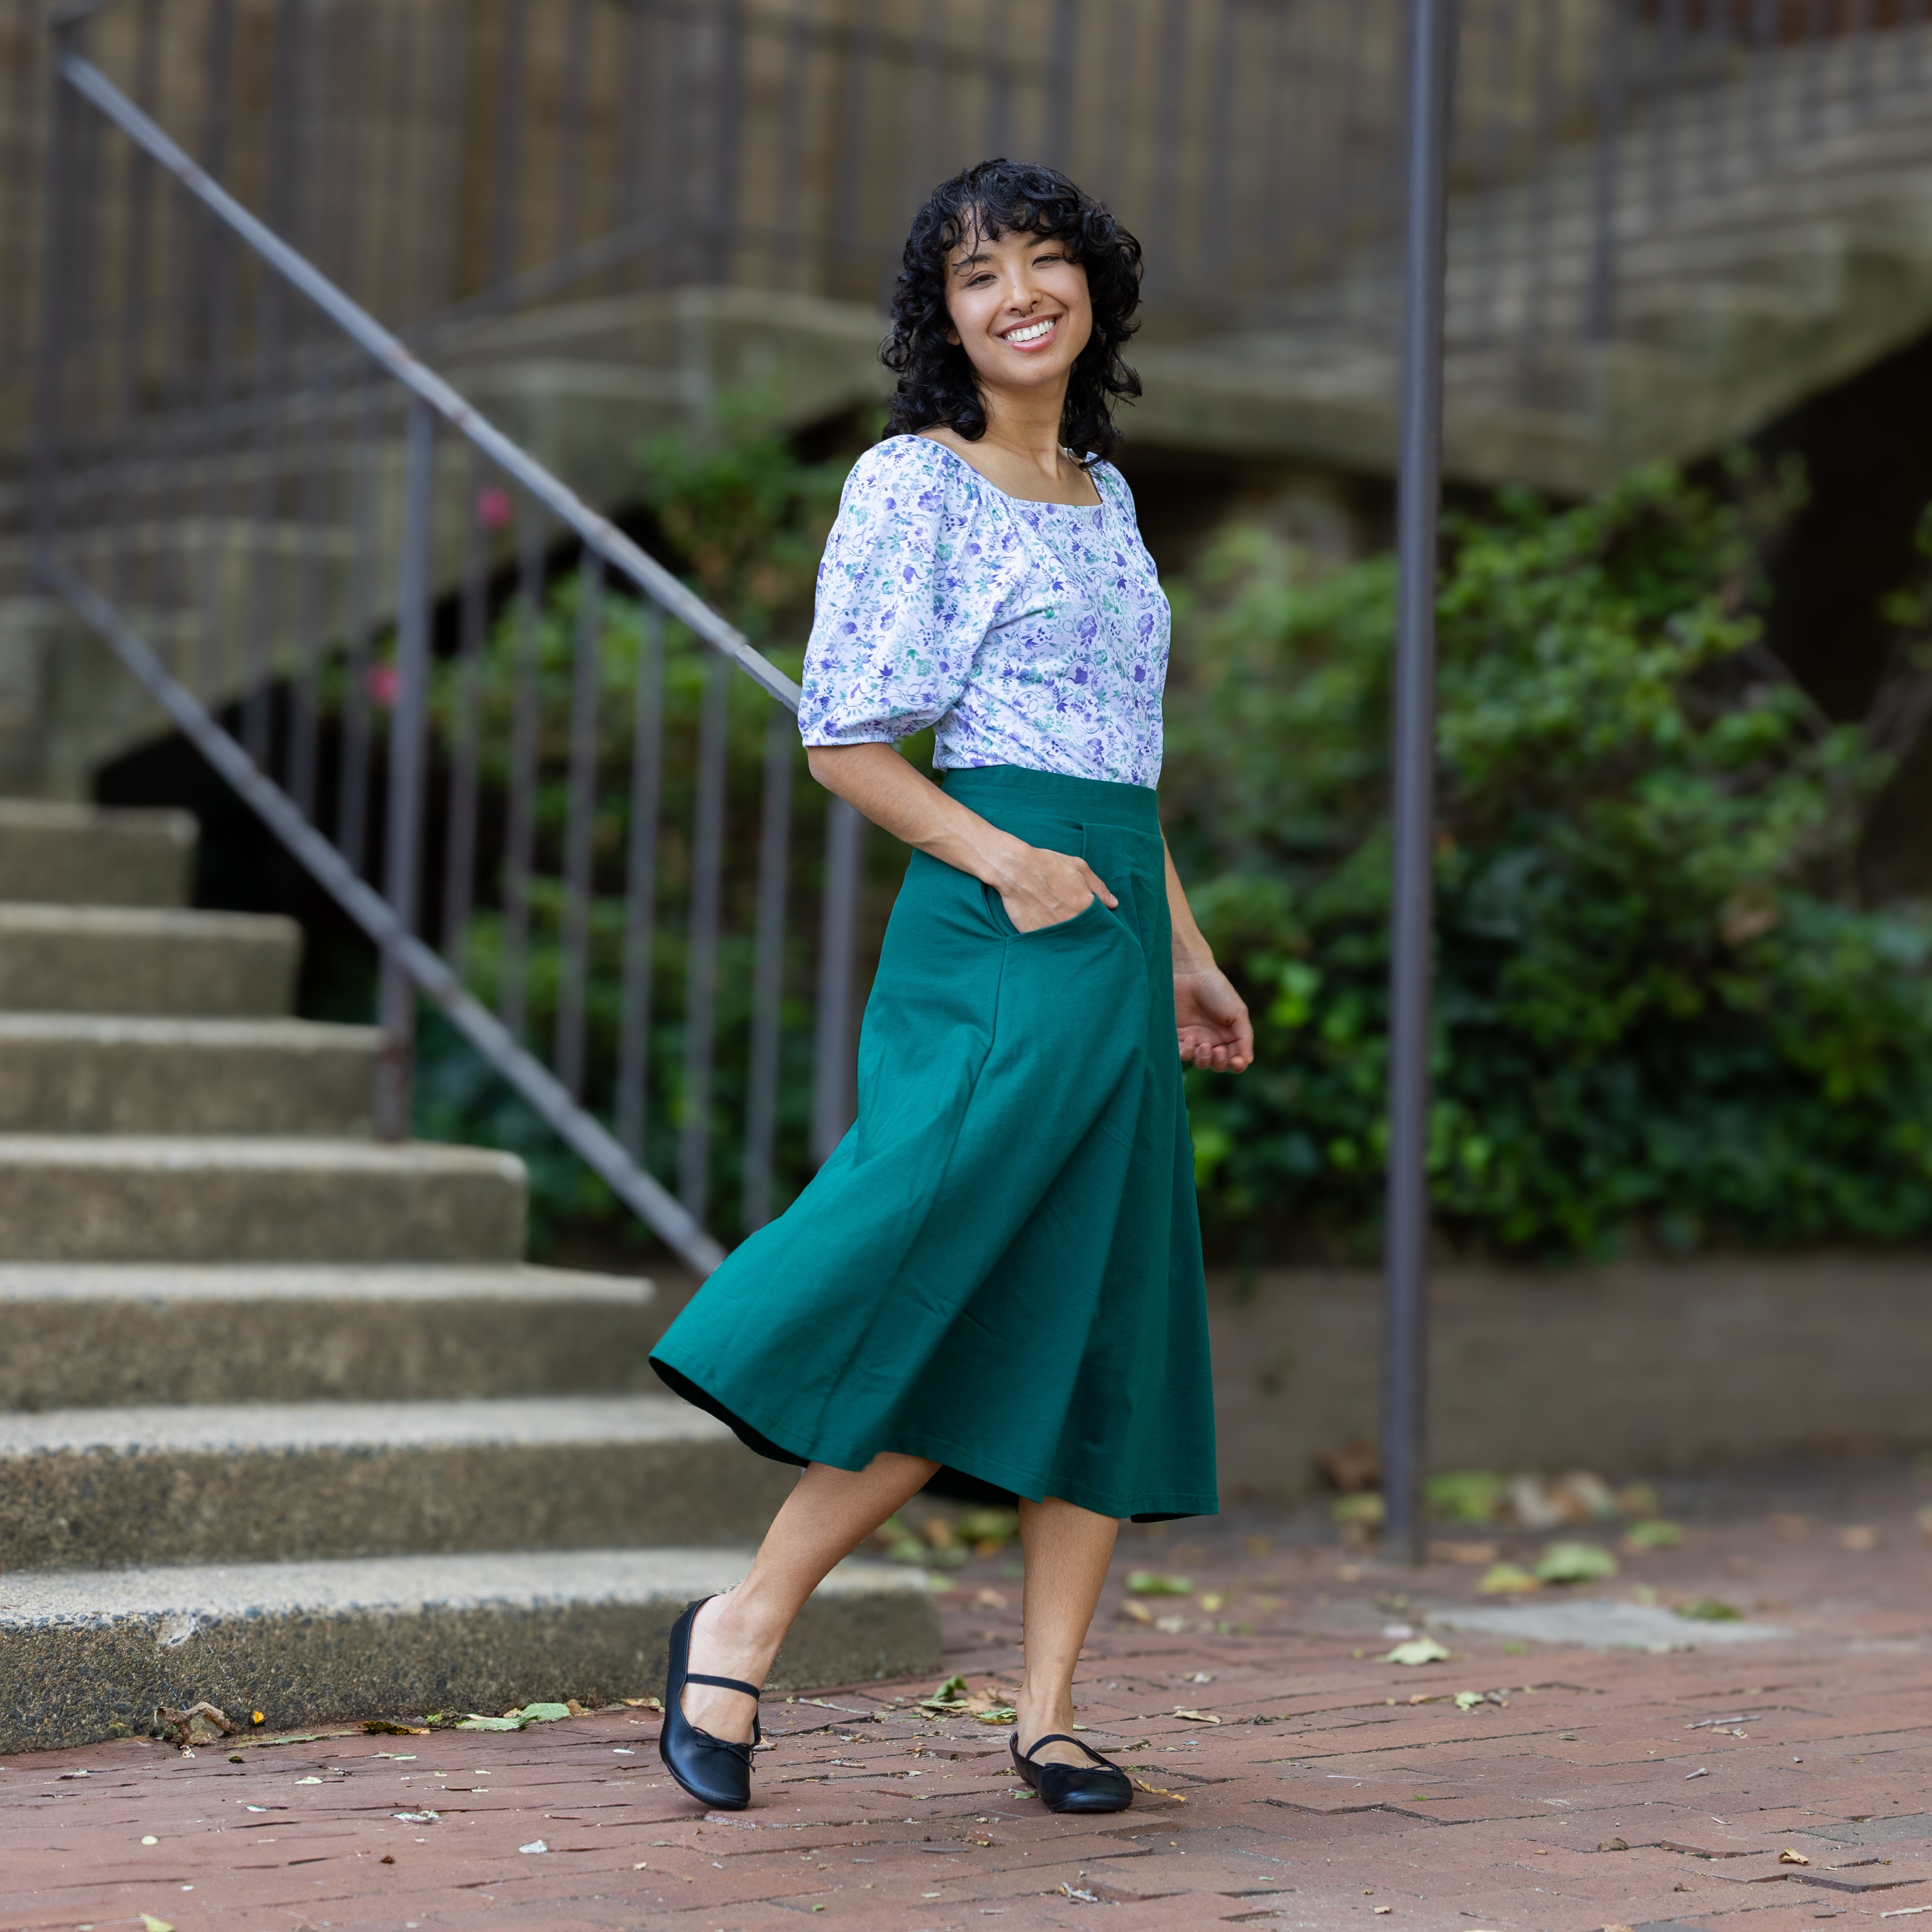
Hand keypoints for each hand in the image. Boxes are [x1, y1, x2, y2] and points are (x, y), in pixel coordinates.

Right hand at [994, 840, 1117, 933]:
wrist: (1015, 868)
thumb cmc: (1047, 864)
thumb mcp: (1079, 867)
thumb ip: (1099, 887)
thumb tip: (1113, 904)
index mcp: (1085, 905)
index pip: (1100, 922)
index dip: (1096, 920)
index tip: (1092, 918)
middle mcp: (1071, 920)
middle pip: (1083, 932)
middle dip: (1081, 928)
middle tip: (1070, 917)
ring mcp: (1053, 929)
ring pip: (1066, 939)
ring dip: (1065, 934)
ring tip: (1057, 921)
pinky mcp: (1035, 934)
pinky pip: (1046, 940)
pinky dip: (1048, 936)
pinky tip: (1044, 924)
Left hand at [1175, 964, 1252, 1070]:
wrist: (1190, 974)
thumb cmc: (1217, 990)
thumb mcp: (1238, 1013)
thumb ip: (1245, 1037)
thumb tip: (1247, 1061)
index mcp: (1230, 1035)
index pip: (1235, 1059)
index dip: (1237, 1065)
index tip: (1236, 1062)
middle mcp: (1213, 1040)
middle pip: (1218, 1065)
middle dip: (1219, 1063)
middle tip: (1217, 1050)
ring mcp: (1195, 1039)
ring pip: (1200, 1063)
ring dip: (1204, 1060)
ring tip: (1204, 1046)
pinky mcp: (1177, 1036)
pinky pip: (1182, 1055)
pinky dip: (1187, 1053)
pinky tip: (1190, 1040)